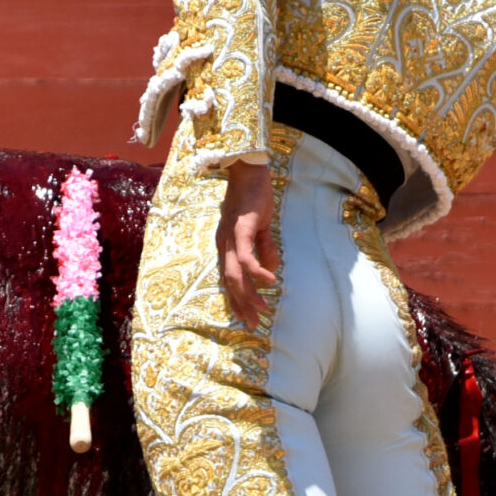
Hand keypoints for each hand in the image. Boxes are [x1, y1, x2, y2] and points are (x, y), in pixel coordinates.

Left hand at [216, 161, 277, 327]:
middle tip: (254, 324)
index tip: (246, 319)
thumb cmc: (253, 197)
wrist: (249, 171)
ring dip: (248, 294)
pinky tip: (269, 280)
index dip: (236, 301)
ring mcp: (230, 238)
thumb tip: (272, 267)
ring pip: (234, 274)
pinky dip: (256, 271)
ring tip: (263, 308)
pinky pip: (246, 256)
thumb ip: (265, 247)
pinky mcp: (240, 229)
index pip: (228, 279)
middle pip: (229, 283)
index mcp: (226, 246)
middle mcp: (224, 245)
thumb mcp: (261, 227)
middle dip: (241, 306)